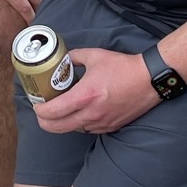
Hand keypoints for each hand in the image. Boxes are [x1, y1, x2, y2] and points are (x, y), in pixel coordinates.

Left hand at [31, 46, 157, 135]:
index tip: (37, 104)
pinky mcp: (110, 127)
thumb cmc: (123, 67)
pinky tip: (79, 114)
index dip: (39, 110)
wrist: (149, 79)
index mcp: (85, 95)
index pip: (53, 112)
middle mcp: (91, 113)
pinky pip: (87, 130)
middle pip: (57, 128)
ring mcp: (101, 123)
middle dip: (44, 122)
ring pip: (72, 130)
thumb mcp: (95, 55)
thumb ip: (74, 57)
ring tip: (60, 112)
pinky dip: (79, 124)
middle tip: (42, 113)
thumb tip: (63, 60)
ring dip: (62, 124)